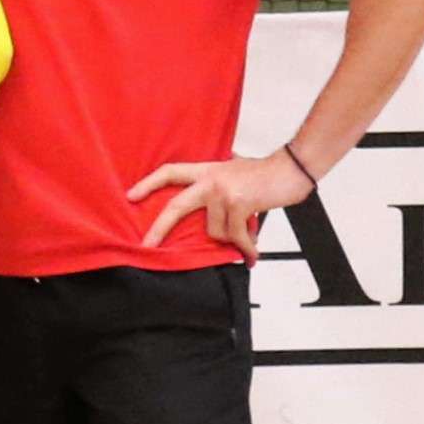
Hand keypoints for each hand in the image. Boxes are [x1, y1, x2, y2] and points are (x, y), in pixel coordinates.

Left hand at [133, 146, 316, 252]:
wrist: (293, 167)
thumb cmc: (265, 173)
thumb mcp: (233, 170)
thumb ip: (216, 181)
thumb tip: (206, 201)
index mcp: (206, 171)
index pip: (170, 172)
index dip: (149, 184)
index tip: (130, 196)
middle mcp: (211, 180)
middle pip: (177, 206)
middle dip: (160, 228)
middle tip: (147, 244)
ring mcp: (224, 192)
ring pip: (215, 230)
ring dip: (231, 238)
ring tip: (246, 235)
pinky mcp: (239, 204)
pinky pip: (236, 236)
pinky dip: (246, 249)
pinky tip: (251, 255)